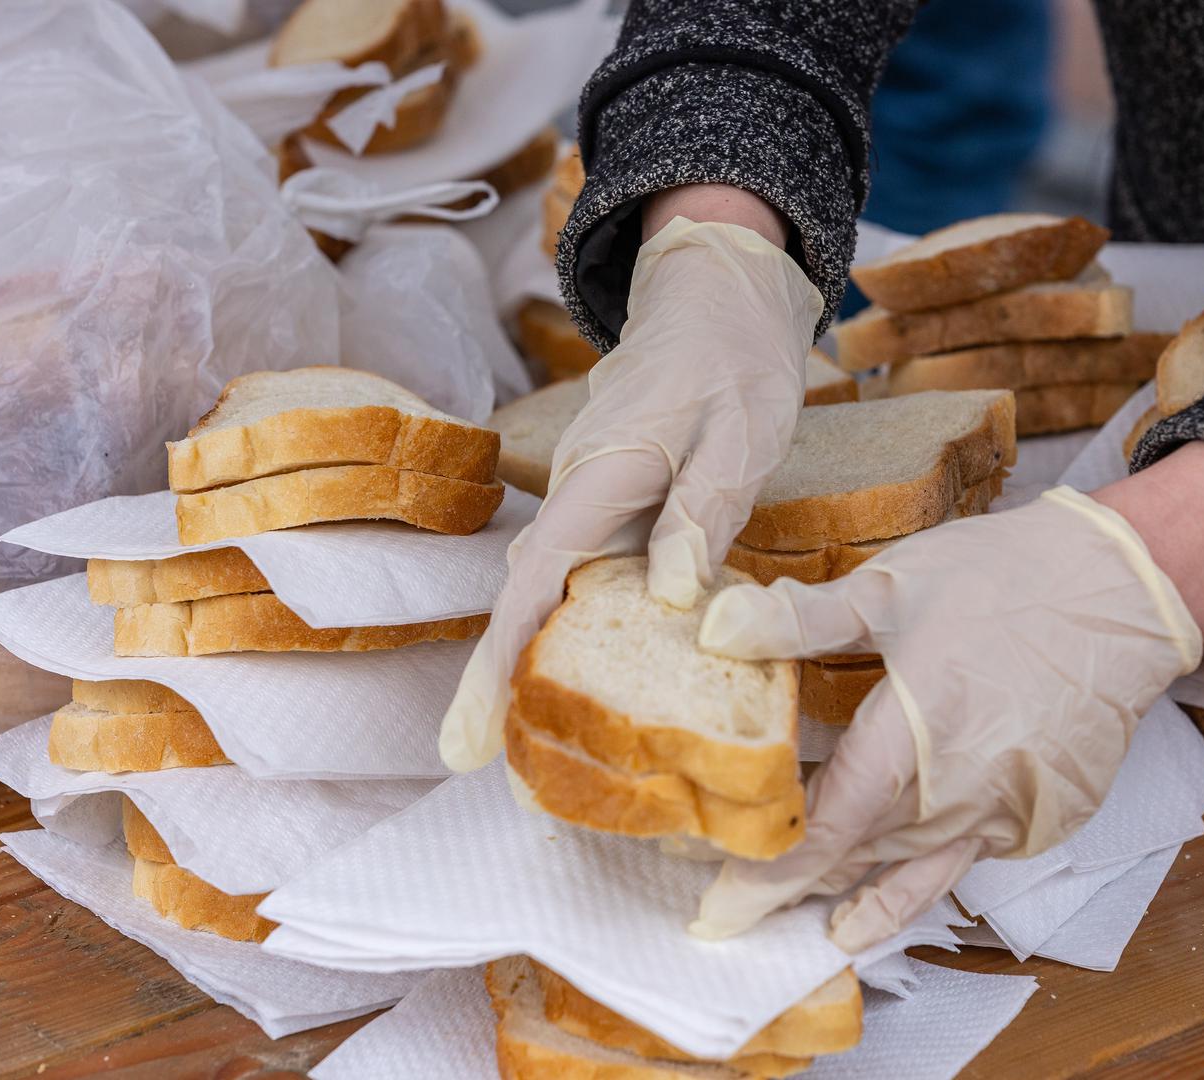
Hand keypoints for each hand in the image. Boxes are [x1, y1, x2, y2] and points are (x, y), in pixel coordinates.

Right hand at [439, 216, 823, 770]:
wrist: (719, 292)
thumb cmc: (733, 357)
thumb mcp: (737, 434)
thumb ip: (701, 512)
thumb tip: (671, 598)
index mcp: (598, 477)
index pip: (535, 584)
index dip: (497, 665)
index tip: (465, 739)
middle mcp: (579, 493)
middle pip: (530, 599)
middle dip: (505, 683)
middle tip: (493, 767)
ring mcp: (592, 497)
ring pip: (558, 591)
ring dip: (543, 661)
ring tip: (545, 744)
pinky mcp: (614, 502)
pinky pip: (591, 573)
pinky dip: (588, 625)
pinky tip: (610, 673)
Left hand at [690, 486, 1203, 952]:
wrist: (1125, 586)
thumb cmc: (1005, 580)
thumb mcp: (891, 588)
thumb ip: (801, 620)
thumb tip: (712, 627)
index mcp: (910, 741)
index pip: (824, 832)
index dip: (768, 878)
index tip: (722, 911)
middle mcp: (960, 795)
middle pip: (864, 863)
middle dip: (803, 892)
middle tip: (748, 918)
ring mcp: (1010, 813)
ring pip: (920, 870)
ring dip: (867, 899)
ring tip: (828, 930)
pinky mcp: (1048, 815)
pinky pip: (974, 855)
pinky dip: (931, 870)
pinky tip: (908, 877)